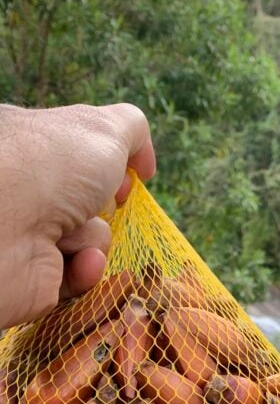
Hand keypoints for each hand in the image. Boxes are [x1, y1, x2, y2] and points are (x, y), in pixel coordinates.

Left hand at [0, 103, 155, 328]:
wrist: (4, 226)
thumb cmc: (50, 166)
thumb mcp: (102, 129)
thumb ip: (131, 128)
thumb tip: (142, 160)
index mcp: (28, 143)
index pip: (78, 156)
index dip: (109, 167)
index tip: (128, 176)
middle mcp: (25, 188)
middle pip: (89, 201)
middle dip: (105, 205)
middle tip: (106, 202)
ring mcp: (29, 232)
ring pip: (90, 240)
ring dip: (93, 239)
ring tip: (70, 235)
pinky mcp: (37, 275)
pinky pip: (80, 275)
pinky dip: (86, 269)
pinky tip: (78, 263)